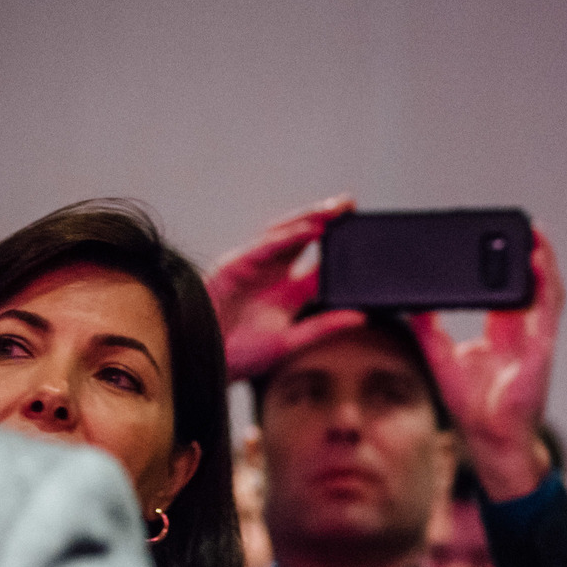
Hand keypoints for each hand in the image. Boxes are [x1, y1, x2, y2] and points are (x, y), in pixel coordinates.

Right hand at [209, 196, 366, 379]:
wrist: (203, 361)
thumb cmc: (241, 357)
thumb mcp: (289, 343)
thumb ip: (323, 327)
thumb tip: (362, 317)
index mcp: (291, 293)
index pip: (321, 263)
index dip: (340, 247)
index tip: (363, 234)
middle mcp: (274, 275)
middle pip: (303, 239)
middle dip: (325, 221)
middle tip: (350, 206)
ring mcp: (255, 267)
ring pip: (285, 235)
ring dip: (308, 219)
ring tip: (333, 210)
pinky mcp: (236, 265)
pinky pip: (265, 246)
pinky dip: (287, 237)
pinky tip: (308, 230)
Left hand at [414, 232, 563, 500]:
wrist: (490, 437)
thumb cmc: (473, 406)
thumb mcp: (440, 356)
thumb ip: (428, 328)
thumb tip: (408, 302)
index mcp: (503, 334)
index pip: (505, 291)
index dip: (502, 266)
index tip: (491, 242)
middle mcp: (523, 333)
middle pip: (530, 284)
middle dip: (527, 255)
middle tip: (518, 227)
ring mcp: (536, 339)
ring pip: (546, 290)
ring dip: (543, 260)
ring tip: (533, 232)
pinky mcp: (541, 347)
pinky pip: (549, 307)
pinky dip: (546, 281)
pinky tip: (538, 258)